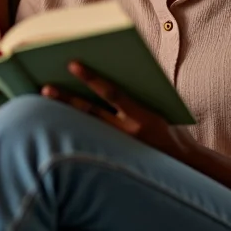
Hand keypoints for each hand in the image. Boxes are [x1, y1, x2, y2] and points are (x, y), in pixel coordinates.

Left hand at [45, 61, 230, 195]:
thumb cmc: (169, 129)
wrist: (186, 166)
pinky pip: (89, 141)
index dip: (92, 79)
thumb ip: (134, 94)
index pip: (112, 93)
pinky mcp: (115, 157)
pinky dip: (72, 130)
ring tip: (45, 102)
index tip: (72, 64)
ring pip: (85, 128)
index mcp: (143, 116)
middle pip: (91, 112)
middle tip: (44, 87)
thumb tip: (103, 78)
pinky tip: (58, 123)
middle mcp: (129, 133)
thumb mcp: (157, 108)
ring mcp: (119, 147)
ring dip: (65, 114)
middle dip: (67, 99)